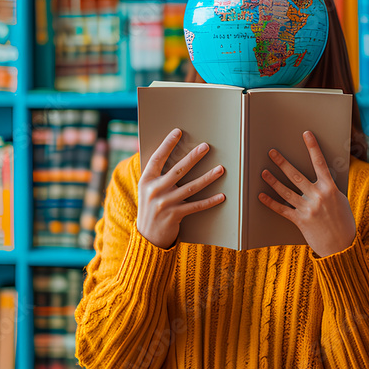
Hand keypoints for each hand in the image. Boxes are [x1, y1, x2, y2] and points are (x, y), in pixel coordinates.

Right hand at [138, 128, 225, 248]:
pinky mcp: (175, 215)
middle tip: (206, 146)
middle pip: (177, 170)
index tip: (178, 131)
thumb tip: (165, 152)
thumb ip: (156, 174)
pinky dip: (210, 201)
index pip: (157, 158)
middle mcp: (155, 190)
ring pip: (191, 187)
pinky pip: (196, 206)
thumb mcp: (147, 189)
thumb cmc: (150, 208)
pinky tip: (222, 196)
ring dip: (207, 177)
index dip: (167, 144)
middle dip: (193, 157)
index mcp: (146, 180)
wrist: (146, 236)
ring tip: (220, 168)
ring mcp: (165, 203)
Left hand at [259, 131, 355, 256]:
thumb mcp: (341, 201)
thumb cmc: (344, 222)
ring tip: (263, 172)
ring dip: (273, 181)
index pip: (320, 163)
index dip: (313, 147)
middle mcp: (318, 196)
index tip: (306, 134)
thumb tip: (321, 177)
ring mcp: (308, 209)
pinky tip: (261, 196)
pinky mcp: (300, 221)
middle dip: (282, 162)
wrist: (343, 246)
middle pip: (296, 175)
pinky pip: (282, 210)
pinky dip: (271, 203)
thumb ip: (329, 188)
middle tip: (272, 152)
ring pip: (286, 191)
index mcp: (330, 188)